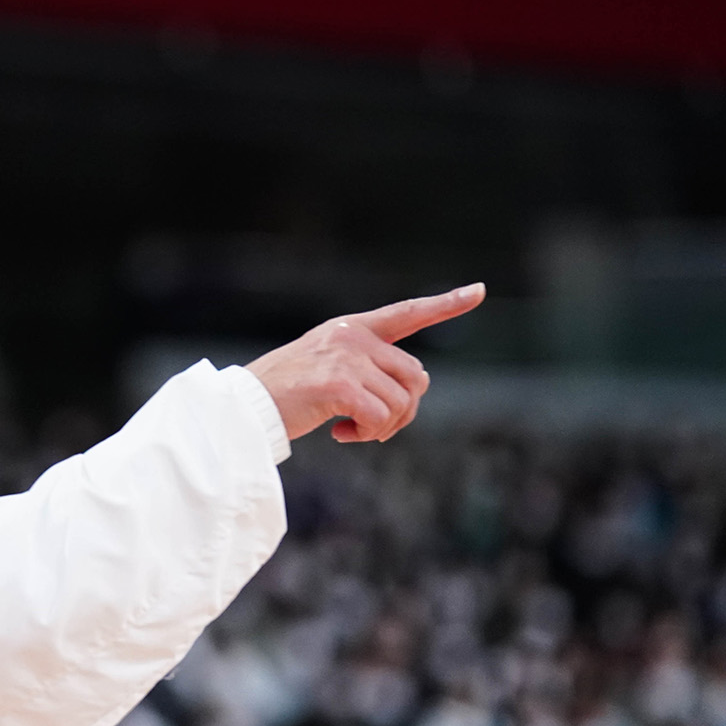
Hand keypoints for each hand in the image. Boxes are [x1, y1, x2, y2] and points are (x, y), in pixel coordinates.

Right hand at [245, 283, 484, 442]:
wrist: (247, 404)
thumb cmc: (286, 392)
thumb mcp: (329, 367)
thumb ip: (369, 367)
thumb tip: (419, 386)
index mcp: (353, 328)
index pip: (407, 312)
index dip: (446, 304)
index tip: (478, 291)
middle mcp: (354, 337)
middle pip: (415, 376)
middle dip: (404, 410)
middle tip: (376, 428)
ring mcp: (347, 359)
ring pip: (401, 402)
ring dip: (383, 427)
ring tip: (352, 430)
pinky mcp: (339, 385)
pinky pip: (379, 419)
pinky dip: (366, 435)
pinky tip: (340, 434)